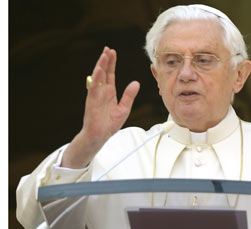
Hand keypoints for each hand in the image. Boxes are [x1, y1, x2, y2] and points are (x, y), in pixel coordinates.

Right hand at [62, 47, 139, 167]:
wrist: (100, 135)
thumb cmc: (110, 123)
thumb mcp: (124, 108)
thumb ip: (129, 95)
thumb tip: (136, 83)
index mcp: (109, 92)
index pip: (110, 74)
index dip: (112, 63)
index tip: (113, 52)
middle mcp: (102, 91)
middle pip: (104, 72)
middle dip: (105, 60)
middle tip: (108, 49)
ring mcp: (96, 95)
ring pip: (98, 77)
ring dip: (100, 65)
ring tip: (104, 55)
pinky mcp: (92, 100)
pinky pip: (94, 87)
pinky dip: (96, 78)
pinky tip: (99, 69)